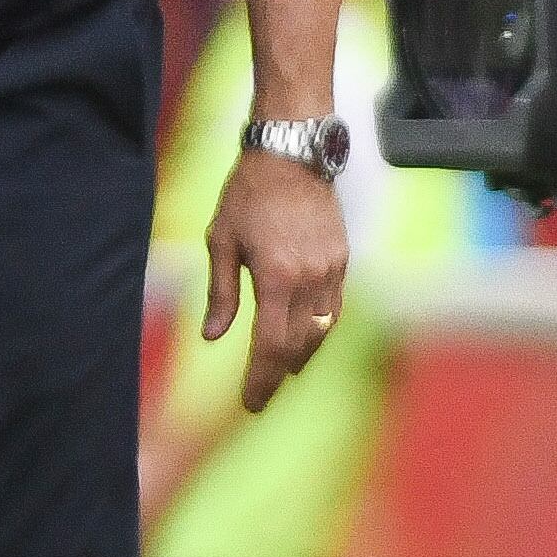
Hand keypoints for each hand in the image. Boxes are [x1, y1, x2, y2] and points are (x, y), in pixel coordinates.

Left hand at [200, 148, 347, 412]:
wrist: (292, 153)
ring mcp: (331, 268)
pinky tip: (304, 335)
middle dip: (279, 374)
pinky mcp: (343, 258)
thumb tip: (214, 337)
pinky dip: (319, 329)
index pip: (270, 345)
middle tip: (262, 393)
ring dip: (302, 355)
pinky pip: (335, 306)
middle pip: (299, 345)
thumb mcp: (221, 241)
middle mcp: (309, 278)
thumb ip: (221, 293)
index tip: (251, 402)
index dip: (261, 379)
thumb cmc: (248, 194)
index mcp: (277, 277)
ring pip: (322, 330)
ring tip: (282, 371)